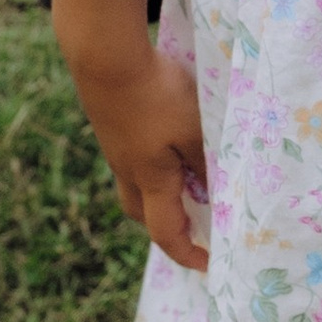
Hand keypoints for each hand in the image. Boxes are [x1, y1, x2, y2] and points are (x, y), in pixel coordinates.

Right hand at [68, 37, 210, 267]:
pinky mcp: (112, 124)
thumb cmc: (156, 95)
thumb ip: (208, 162)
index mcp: (150, 179)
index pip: (166, 233)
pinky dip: (153, 163)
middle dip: (167, 226)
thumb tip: (216, 194)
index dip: (186, 254)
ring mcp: (116, 146)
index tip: (208, 265)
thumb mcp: (195, 130)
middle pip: (143, 212)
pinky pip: (133, 157)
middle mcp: (127, 169)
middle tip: (196, 223)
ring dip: (160, 191)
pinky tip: (169, 141)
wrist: (105, 57)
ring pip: (136, 183)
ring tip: (189, 180)